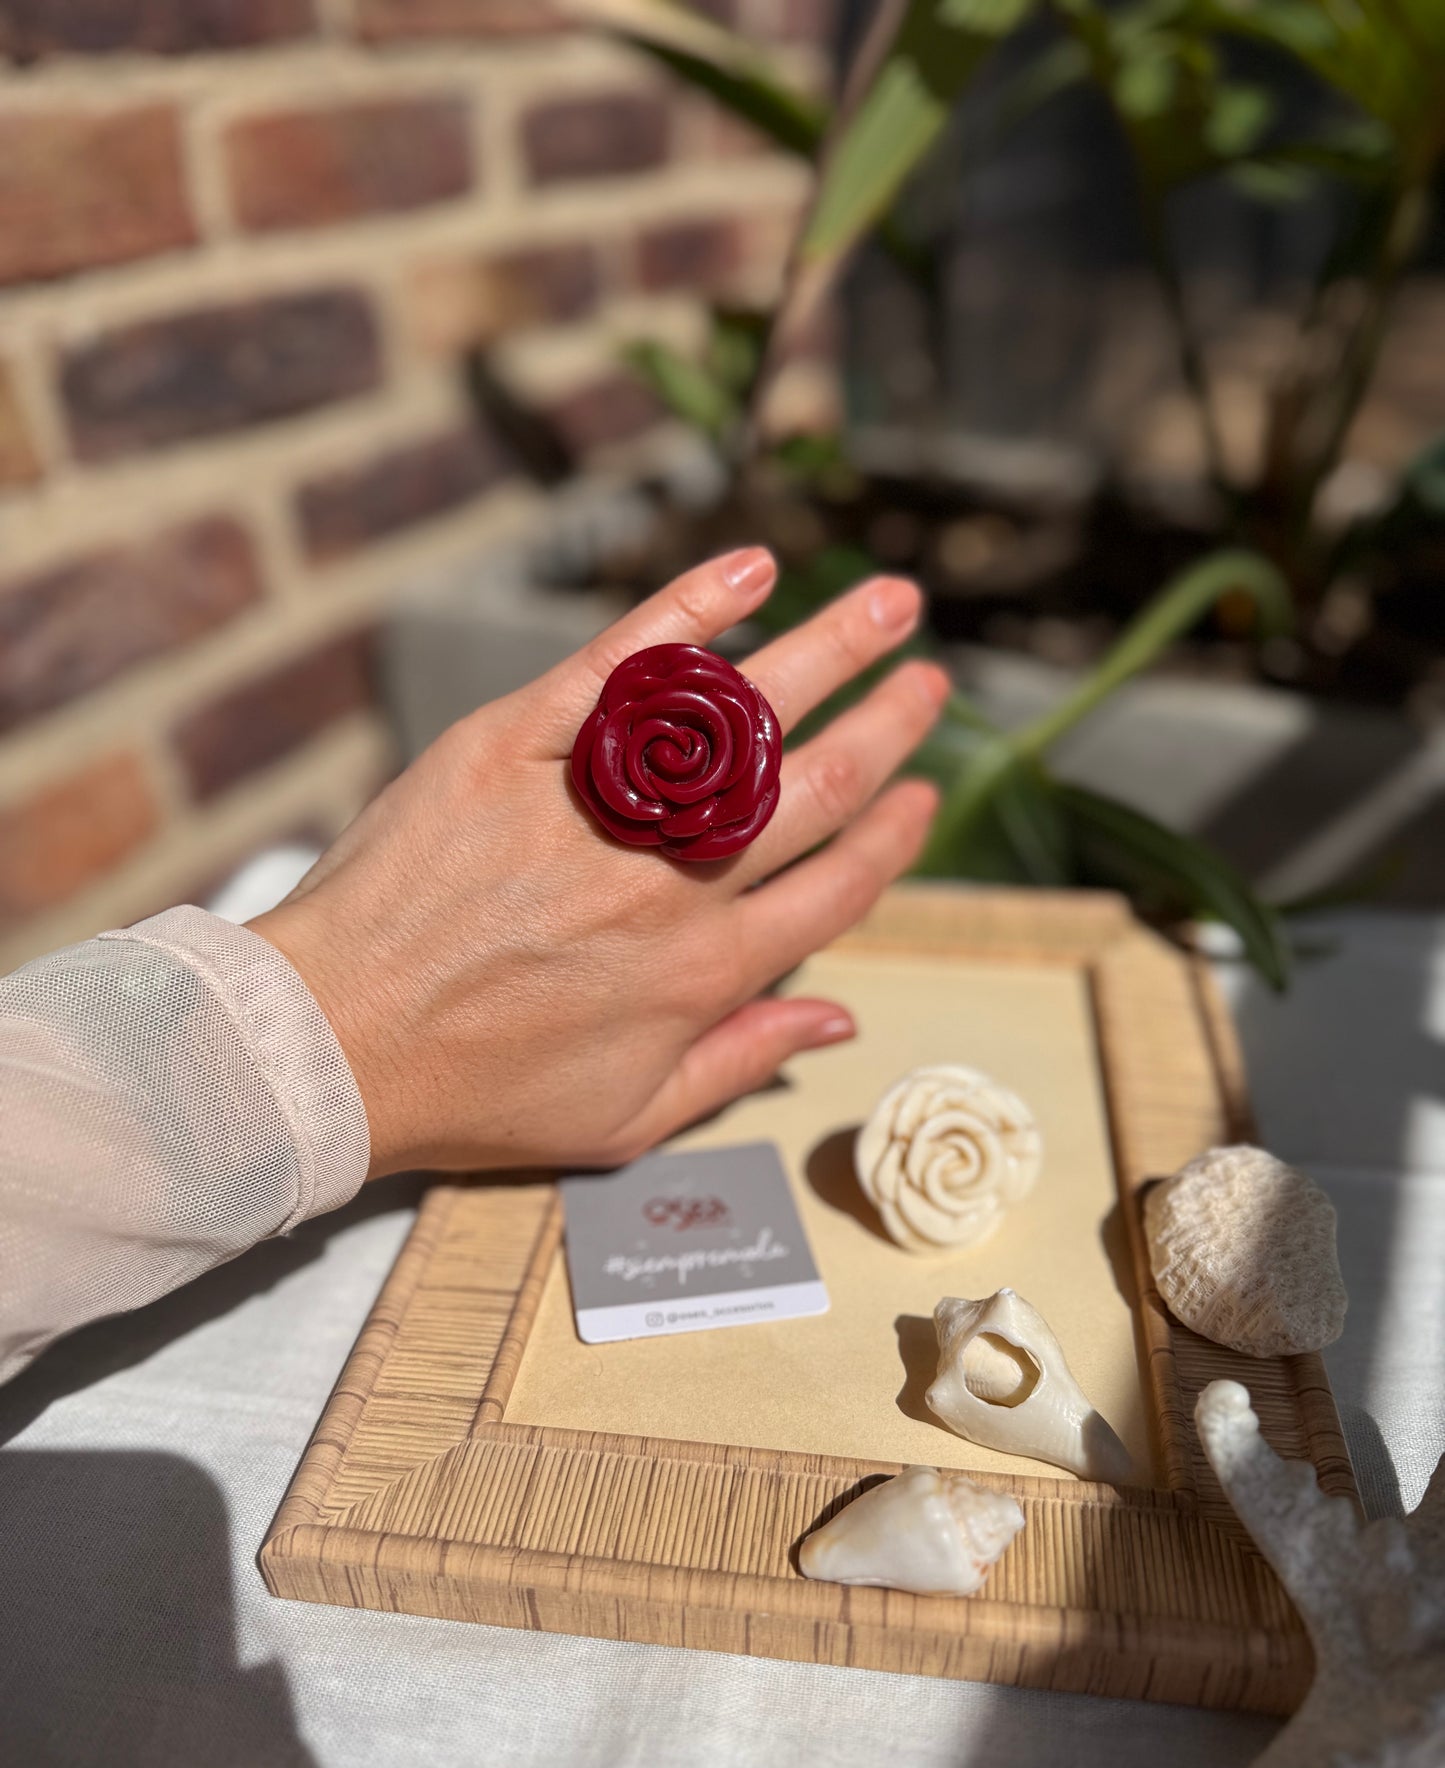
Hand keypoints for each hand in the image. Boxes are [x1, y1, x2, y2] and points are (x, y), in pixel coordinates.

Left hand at [249, 549, 944, 1175]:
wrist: (330, 1046)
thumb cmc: (476, 1094)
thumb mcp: (625, 1120)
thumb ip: (741, 1062)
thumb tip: (841, 1016)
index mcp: (704, 973)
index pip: (838, 887)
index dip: (896, 837)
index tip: (922, 794)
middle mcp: (670, 885)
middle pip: (815, 787)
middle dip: (891, 726)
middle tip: (932, 680)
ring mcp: (597, 809)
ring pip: (742, 718)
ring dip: (832, 651)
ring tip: (891, 605)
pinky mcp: (515, 745)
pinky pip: (620, 665)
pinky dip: (693, 611)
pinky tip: (752, 569)